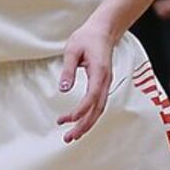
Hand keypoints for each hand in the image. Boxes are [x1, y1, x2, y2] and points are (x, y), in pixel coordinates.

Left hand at [57, 18, 115, 141]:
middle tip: (68, 137)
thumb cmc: (87, 38)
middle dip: (83, 126)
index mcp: (100, 72)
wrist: (103, 31)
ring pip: (98, 110)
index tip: (67, 119)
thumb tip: (63, 88)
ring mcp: (105, 84)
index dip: (80, 111)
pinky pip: (97, 105)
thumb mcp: (72, 50)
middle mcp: (105, 81)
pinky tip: (78, 122)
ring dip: (86, 124)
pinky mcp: (102, 85)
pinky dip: (89, 116)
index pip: (91, 97)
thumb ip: (68, 69)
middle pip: (97, 110)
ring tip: (71, 136)